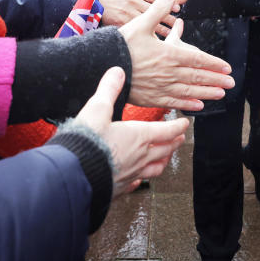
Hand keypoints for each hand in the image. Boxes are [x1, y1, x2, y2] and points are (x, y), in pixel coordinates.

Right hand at [73, 67, 189, 195]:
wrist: (75, 175)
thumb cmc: (87, 142)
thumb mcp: (97, 109)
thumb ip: (109, 90)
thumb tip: (118, 72)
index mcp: (139, 137)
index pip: (166, 131)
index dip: (177, 126)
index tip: (184, 123)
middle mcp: (140, 157)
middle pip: (164, 150)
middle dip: (173, 142)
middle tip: (179, 138)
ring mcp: (130, 174)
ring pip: (154, 169)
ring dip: (163, 161)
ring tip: (165, 158)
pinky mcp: (118, 188)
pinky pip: (135, 183)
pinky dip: (140, 180)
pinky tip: (138, 180)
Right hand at [100, 0, 178, 33]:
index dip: (167, 2)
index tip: (177, 8)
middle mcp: (133, 0)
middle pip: (156, 9)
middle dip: (168, 16)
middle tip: (178, 22)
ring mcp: (128, 12)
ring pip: (150, 21)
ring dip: (162, 27)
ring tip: (172, 33)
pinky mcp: (122, 22)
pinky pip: (138, 30)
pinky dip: (148, 36)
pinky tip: (156, 41)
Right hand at [119, 0, 233, 111]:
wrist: (100, 66)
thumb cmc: (120, 44)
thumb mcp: (140, 22)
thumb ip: (158, 8)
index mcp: (168, 54)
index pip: (197, 59)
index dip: (214, 63)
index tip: (227, 67)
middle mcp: (168, 72)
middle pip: (197, 76)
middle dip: (216, 79)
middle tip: (231, 83)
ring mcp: (160, 87)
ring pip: (189, 91)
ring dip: (207, 92)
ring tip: (221, 93)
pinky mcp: (150, 98)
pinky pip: (174, 102)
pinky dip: (188, 104)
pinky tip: (198, 105)